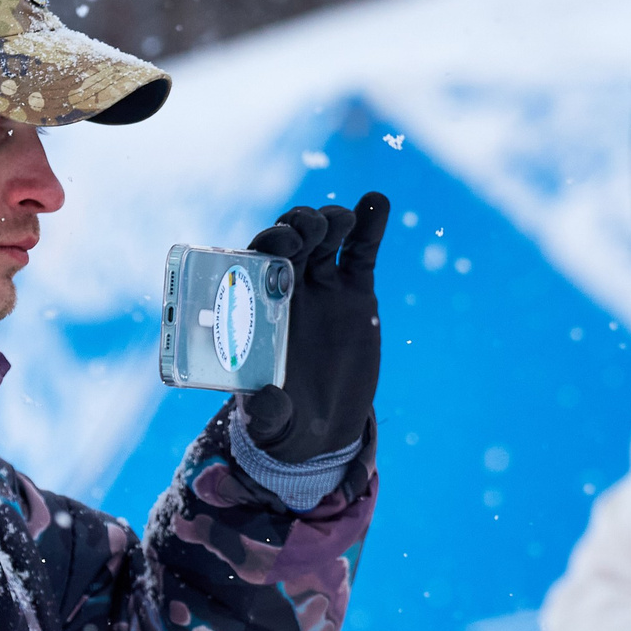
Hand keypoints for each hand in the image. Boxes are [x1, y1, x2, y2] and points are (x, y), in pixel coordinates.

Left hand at [243, 192, 387, 462]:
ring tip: (344, 221)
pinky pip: (361, 250)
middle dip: (297, 226)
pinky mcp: (355, 291)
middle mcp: (285, 288)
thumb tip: (267, 400)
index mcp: (256, 309)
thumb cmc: (284, 422)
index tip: (282, 245)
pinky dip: (369, 225)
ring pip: (324, 237)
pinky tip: (377, 203)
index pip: (253, 263)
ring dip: (330, 219)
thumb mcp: (273, 423)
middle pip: (288, 240)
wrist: (323, 427)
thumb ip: (267, 414)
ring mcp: (322, 286)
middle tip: (309, 232)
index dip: (266, 245)